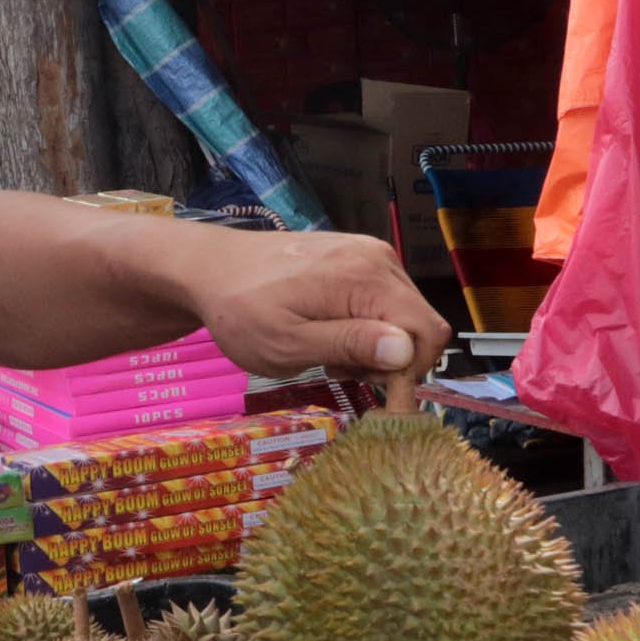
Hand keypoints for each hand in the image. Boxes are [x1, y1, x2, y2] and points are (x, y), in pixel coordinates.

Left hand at [172, 229, 451, 385]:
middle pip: (421, 324)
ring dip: (376, 345)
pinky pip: (385, 300)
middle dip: (390, 359)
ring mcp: (369, 254)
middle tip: (338, 369)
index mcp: (366, 278)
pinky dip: (366, 325)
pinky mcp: (358, 256)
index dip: (409, 370)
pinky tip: (329, 332)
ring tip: (327, 352)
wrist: (210, 269)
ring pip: (404, 315)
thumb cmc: (242, 312)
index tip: (367, 386)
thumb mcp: (288, 344)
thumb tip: (406, 350)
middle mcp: (378, 258)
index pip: (428, 333)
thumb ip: (349, 345)